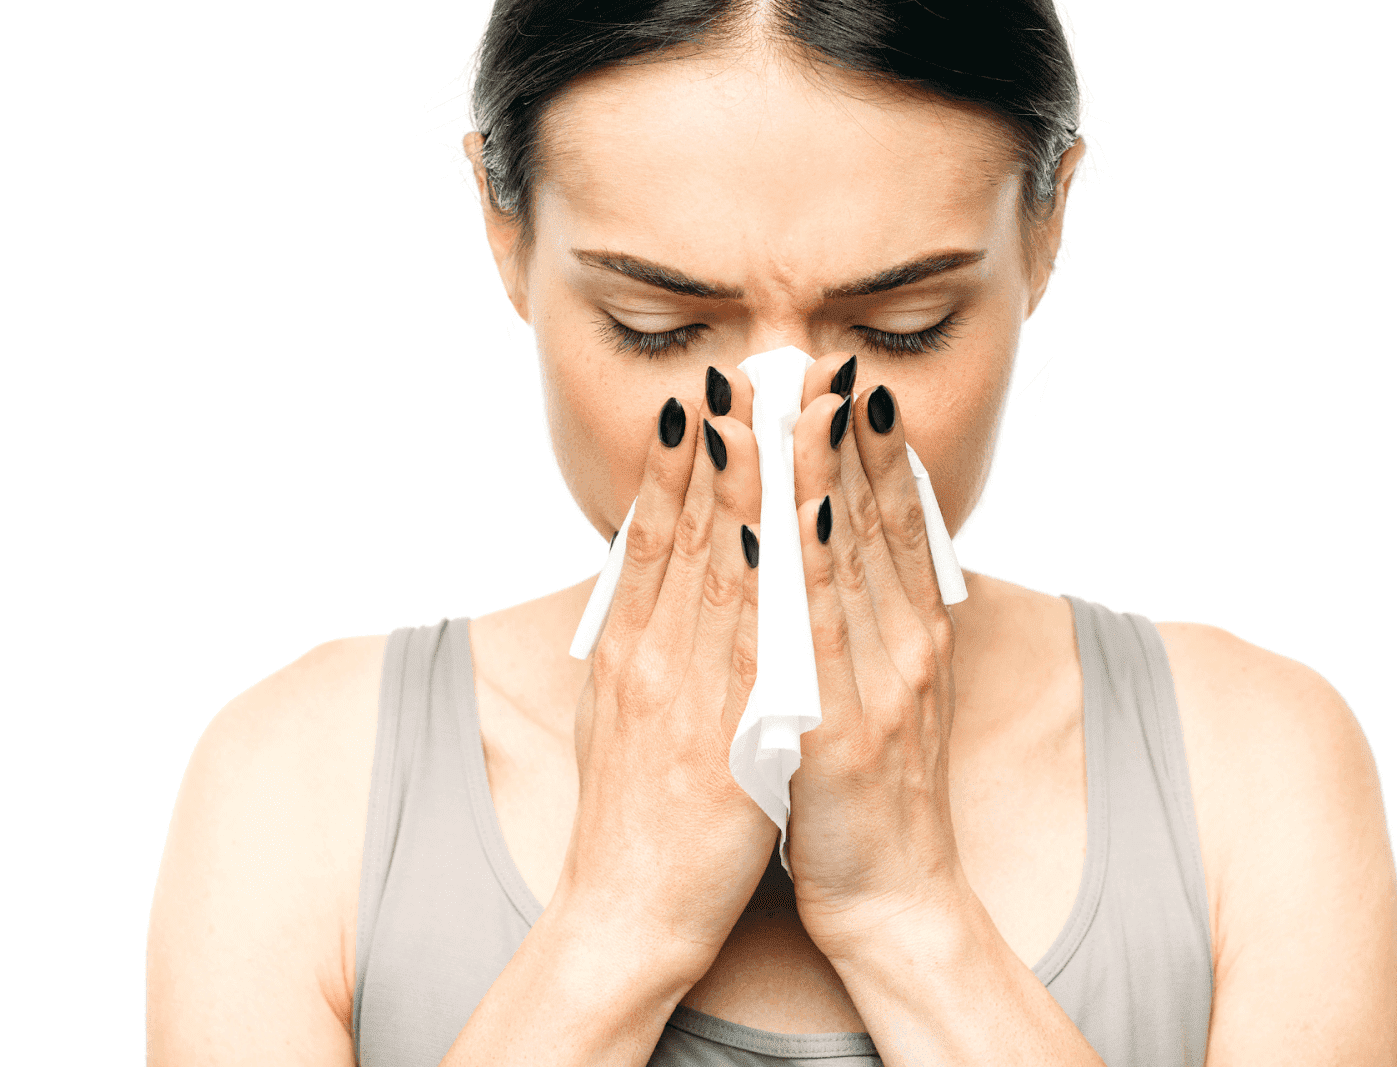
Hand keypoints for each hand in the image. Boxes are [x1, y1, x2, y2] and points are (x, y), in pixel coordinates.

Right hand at [552, 373, 776, 974]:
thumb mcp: (617, 718)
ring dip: (736, 483)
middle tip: (734, 374)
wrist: (626, 913)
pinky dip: (763, 573)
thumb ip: (639, 650)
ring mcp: (683, 690)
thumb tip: (652, 589)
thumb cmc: (630, 820)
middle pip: (678, 533)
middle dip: (709, 448)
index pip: (650, 539)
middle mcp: (649, 656)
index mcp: (627, 652)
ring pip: (711, 566)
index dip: (674, 464)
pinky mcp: (723, 730)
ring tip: (756, 412)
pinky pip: (750, 638)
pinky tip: (779, 520)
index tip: (696, 401)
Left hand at [784, 352, 971, 959]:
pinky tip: (790, 509)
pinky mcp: (838, 733)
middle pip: (879, 526)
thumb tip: (861, 565)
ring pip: (850, 562)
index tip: (861, 382)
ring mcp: (877, 689)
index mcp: (915, 642)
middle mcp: (907, 651)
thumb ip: (881, 631)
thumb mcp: (894, 701)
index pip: (900, 526)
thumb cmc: (877, 802)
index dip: (881, 450)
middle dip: (855, 438)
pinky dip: (805, 567)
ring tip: (810, 403)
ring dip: (828, 476)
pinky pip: (814, 635)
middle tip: (834, 360)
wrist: (896, 903)